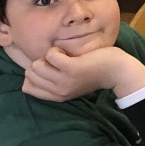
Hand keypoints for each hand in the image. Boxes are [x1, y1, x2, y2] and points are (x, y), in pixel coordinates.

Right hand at [23, 47, 144, 101]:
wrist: (117, 70)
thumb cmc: (92, 72)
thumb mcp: (69, 82)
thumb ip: (50, 81)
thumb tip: (27, 76)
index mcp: (57, 96)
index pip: (27, 88)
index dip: (34, 73)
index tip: (50, 68)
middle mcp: (59, 91)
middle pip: (30, 74)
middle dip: (41, 62)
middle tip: (60, 60)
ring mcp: (65, 81)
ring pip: (37, 65)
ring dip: (49, 55)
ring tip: (65, 56)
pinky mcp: (71, 69)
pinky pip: (50, 55)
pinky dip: (57, 49)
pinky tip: (68, 52)